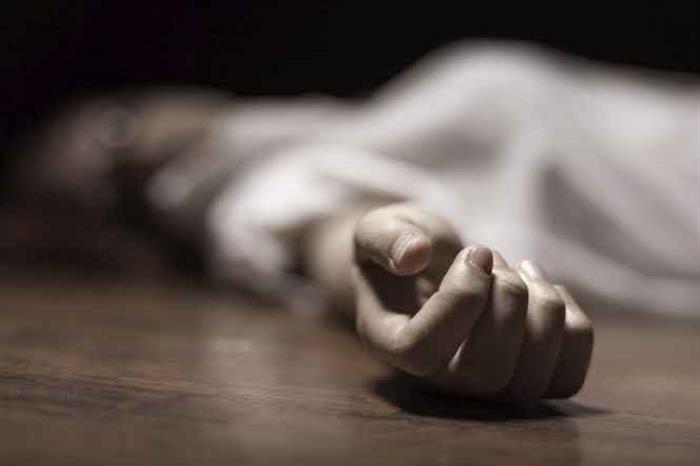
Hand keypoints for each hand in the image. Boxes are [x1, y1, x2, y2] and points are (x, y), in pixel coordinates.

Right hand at [352, 203, 592, 400]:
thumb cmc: (398, 248)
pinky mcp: (526, 382)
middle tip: (492, 255)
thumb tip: (415, 255)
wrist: (424, 267)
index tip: (476, 253)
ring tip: (517, 268)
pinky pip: (566, 377)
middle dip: (508, 299)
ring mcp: (483, 388)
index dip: (459, 301)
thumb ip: (386, 238)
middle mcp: (436, 379)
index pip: (422, 351)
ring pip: (531, 379)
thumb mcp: (378, 229)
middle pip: (486, 372)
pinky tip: (542, 289)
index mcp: (391, 343)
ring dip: (542, 305)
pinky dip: (571, 324)